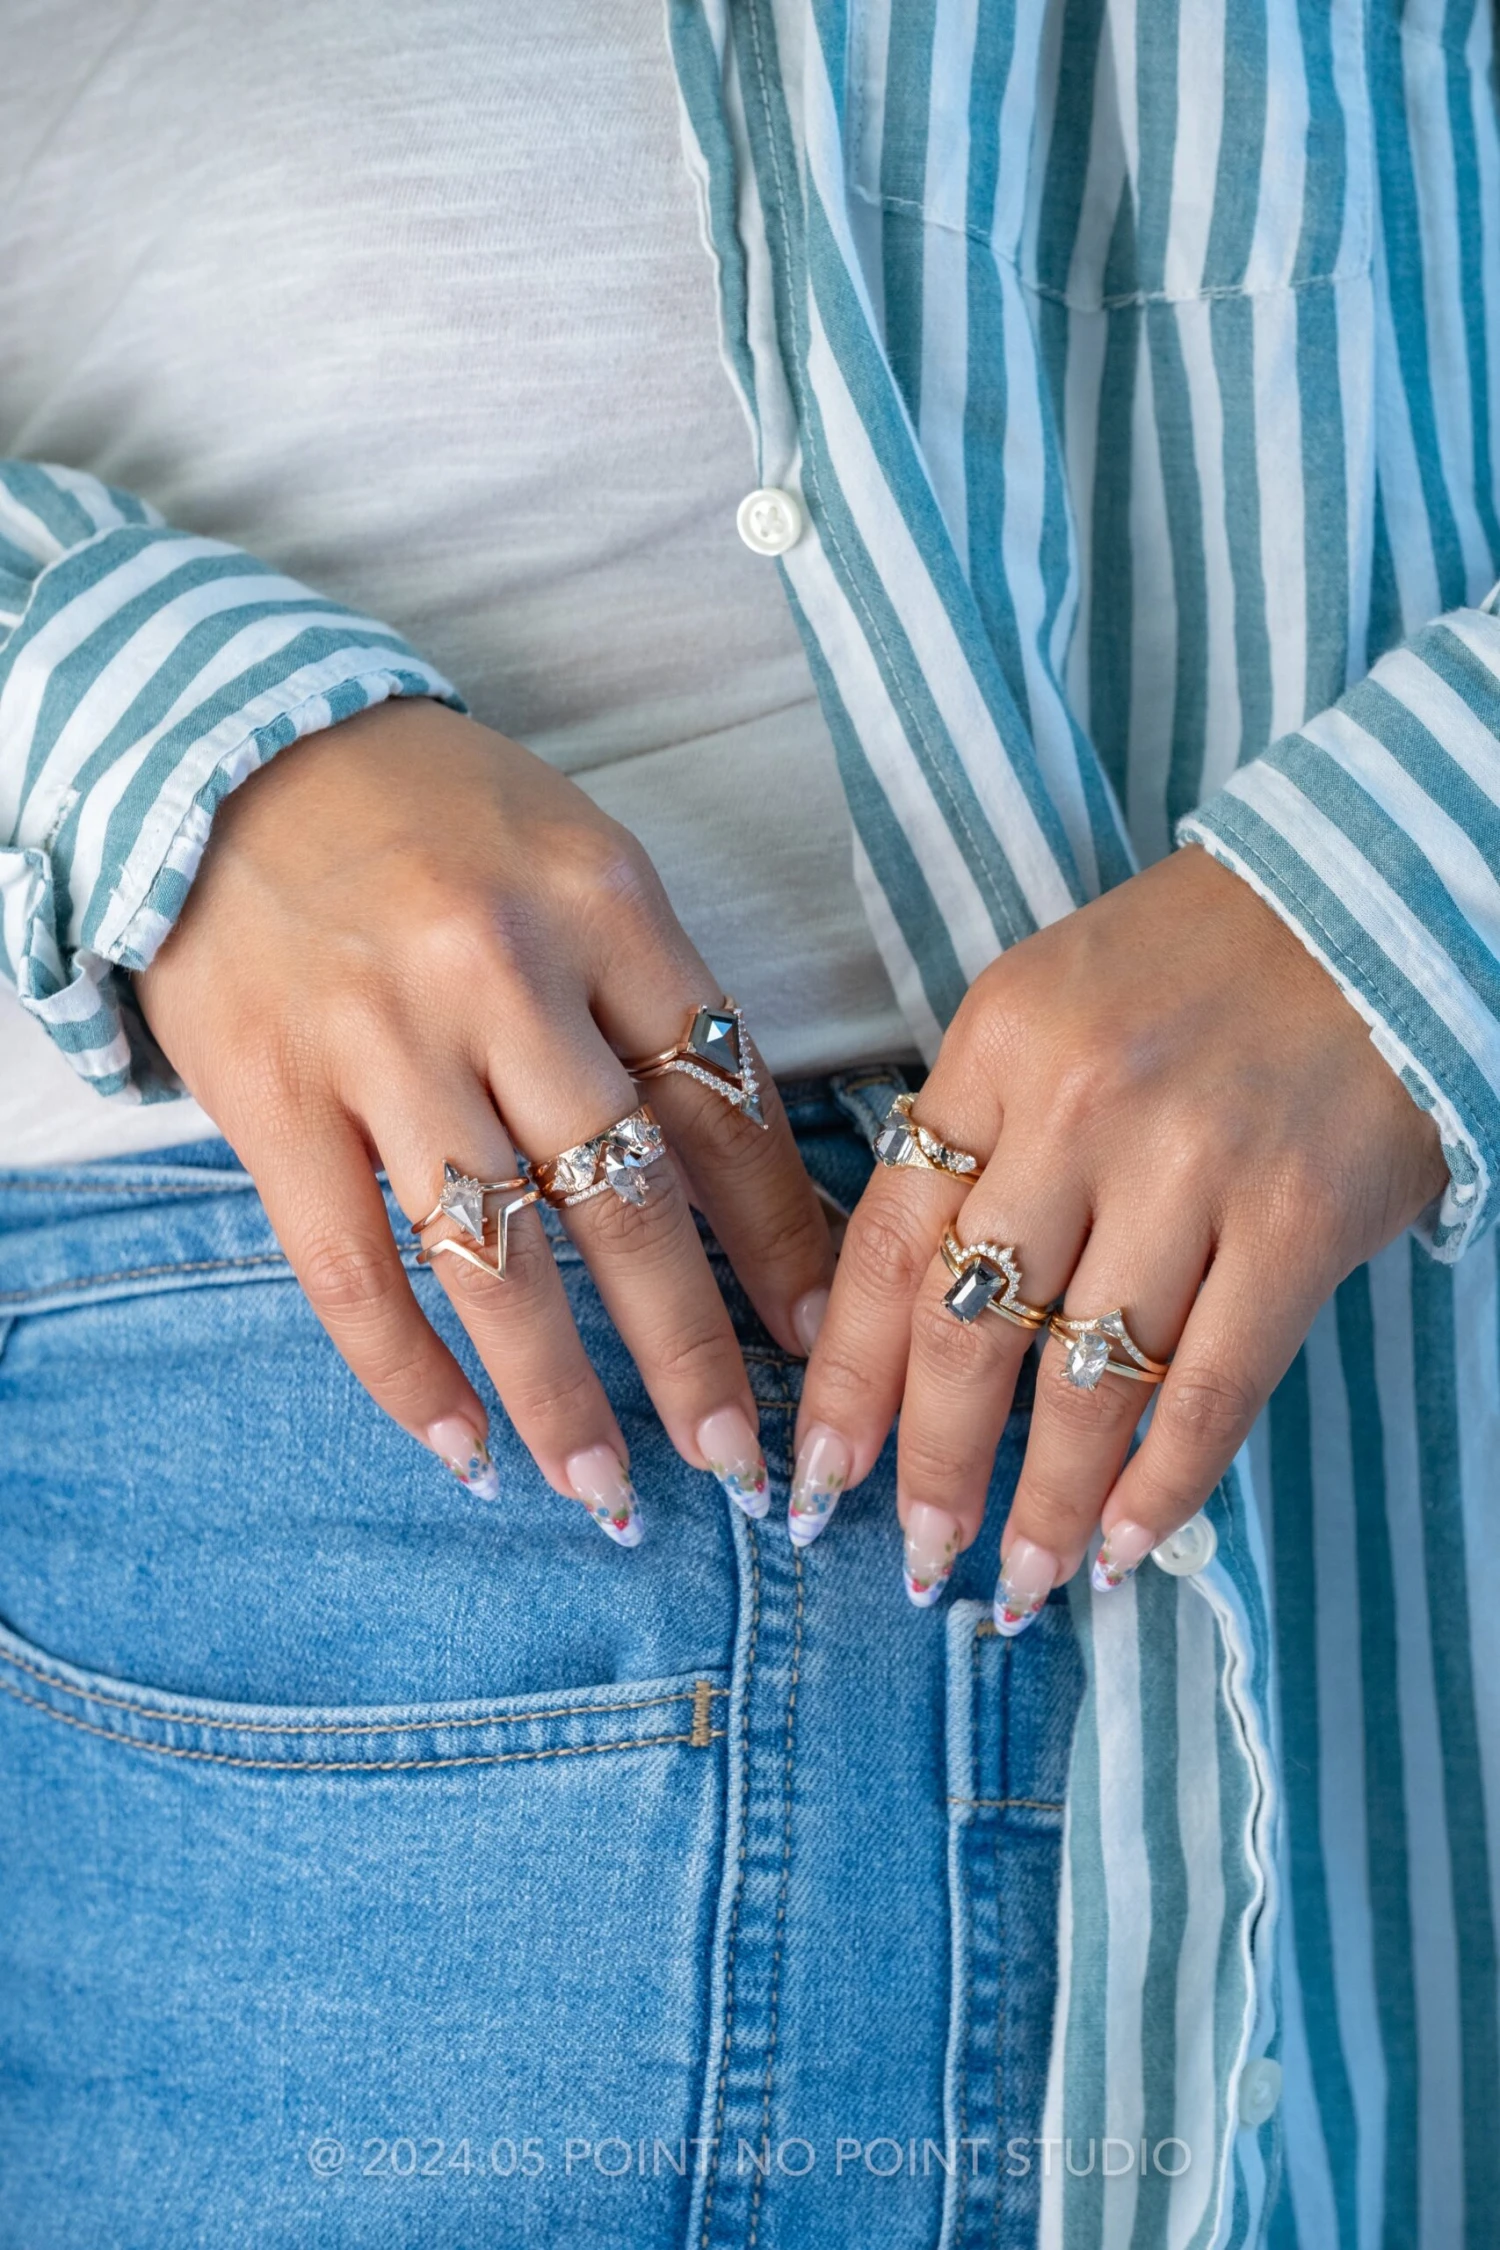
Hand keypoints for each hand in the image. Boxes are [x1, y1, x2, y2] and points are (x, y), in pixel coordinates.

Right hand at [139, 699, 833, 1532]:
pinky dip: (409, 1375)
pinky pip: (352, 1270)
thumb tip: (744, 1178)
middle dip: (692, 1350)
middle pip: (626, 1201)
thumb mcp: (578, 864)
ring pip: (495, 1260)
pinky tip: (465, 1448)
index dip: (781, 1239)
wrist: (226, 751)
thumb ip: (654, 1002)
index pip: (723, 1105)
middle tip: (740, 1464)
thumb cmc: (434, 820)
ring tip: (610, 1494)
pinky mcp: (270, 1095)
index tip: (824, 1338)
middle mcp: (500, 974)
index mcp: (604, 907)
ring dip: (562, 1396)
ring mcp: (380, 1041)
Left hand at [793, 847, 1446, 1614]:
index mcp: (993, 1049)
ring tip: (1017, 1585)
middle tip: (915, 1559)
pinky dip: (1164, 1483)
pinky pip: (1213, 1387)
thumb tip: (892, 1310)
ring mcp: (1194, 1167)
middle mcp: (1079, 1109)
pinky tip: (1125, 1547)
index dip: (845, 1382)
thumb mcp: (1041, 1010)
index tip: (819, 1477)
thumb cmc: (1184, 970)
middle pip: (967, 1326)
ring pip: (1086, 1380)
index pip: (886, 1245)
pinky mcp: (1302, 1218)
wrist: (1369, 909)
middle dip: (928, 1466)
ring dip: (1043, 1505)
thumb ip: (971, 1135)